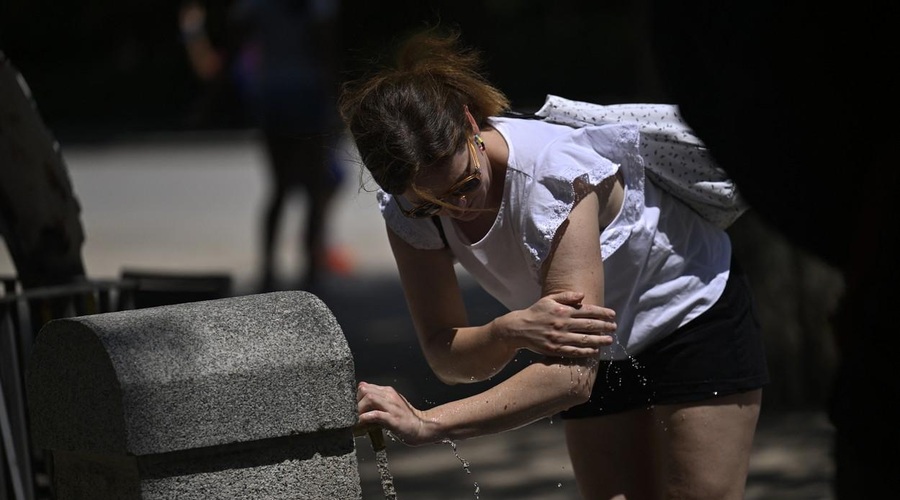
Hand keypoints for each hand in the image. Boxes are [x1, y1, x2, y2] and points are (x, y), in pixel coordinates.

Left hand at [356, 381, 433, 446]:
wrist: (421, 427)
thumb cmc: (404, 418)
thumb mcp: (390, 405)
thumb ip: (377, 399)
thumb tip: (361, 393)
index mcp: (388, 391)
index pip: (365, 387)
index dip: (355, 397)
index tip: (350, 407)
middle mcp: (390, 396)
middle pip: (365, 391)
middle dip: (354, 402)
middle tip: (349, 414)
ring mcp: (392, 407)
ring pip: (370, 399)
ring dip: (358, 408)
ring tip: (352, 418)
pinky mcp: (393, 419)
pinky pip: (376, 414)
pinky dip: (365, 417)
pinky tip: (359, 422)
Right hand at [494, 291, 615, 356]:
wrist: (519, 329)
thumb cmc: (536, 312)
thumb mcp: (549, 300)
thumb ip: (566, 296)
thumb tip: (583, 295)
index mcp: (563, 310)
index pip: (588, 311)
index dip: (602, 313)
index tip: (613, 315)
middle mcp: (563, 324)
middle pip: (589, 326)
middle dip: (605, 327)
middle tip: (615, 328)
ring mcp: (559, 338)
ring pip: (584, 340)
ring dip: (599, 340)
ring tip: (609, 340)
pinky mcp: (555, 349)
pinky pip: (574, 351)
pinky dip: (586, 352)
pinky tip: (595, 351)